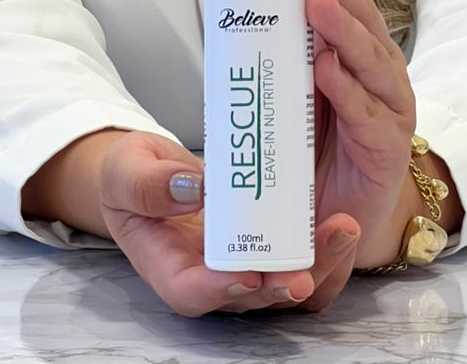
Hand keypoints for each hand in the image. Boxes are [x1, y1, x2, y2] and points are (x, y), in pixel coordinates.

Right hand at [97, 130, 363, 316]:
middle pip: (250, 296)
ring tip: (342, 231)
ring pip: (283, 280)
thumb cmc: (130, 176)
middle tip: (306, 269)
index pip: (193, 293)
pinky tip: (341, 218)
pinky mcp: (265, 241)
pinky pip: (296, 253)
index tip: (248, 276)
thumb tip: (196, 188)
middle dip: (282, 285)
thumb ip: (149, 184)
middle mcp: (210, 275)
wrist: (149, 172)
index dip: (221, 291)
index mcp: (168, 266)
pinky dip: (321, 243)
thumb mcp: (124, 170)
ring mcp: (241, 261)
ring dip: (317, 264)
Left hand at [295, 0, 417, 283]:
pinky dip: (346, 90)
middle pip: (361, 16)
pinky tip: (326, 70)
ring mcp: (388, 104)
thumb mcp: (294, 85)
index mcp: (356, 44)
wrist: (338, 216)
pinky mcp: (385, 146)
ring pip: (368, 56)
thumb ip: (278, 47)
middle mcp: (378, 66)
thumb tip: (235, 5)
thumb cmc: (313, 145)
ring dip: (341, 27)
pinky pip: (366, 113)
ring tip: (316, 3)